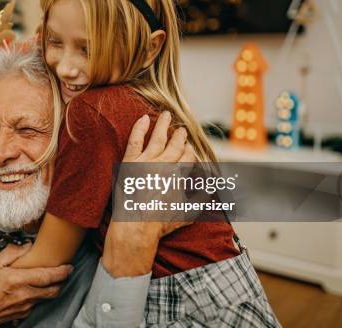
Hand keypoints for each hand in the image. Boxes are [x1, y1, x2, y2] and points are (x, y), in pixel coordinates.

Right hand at [0, 244, 72, 327]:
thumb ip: (12, 253)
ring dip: (51, 289)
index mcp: (18, 280)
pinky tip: (34, 289)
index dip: (62, 272)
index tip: (69, 266)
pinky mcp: (23, 315)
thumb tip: (27, 245)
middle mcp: (24, 295)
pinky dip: (39, 296)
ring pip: (47, 298)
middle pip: (54, 290)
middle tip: (65, 273)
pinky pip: (36, 304)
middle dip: (62, 282)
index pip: (48, 276)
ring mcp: (25, 307)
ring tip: (50, 279)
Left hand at [103, 111, 195, 277]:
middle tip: (181, 129)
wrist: (136, 226)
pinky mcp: (130, 162)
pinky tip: (144, 118)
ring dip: (164, 125)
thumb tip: (211, 190)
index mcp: (179, 175)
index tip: (189, 147)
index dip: (189, 151)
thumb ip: (201, 200)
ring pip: (158, 138)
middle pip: (175, 145)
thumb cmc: (160, 223)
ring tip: (167, 115)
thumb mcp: (187, 214)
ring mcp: (146, 162)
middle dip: (180, 136)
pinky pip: (135, 140)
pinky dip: (140, 127)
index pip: (188, 157)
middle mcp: (165, 165)